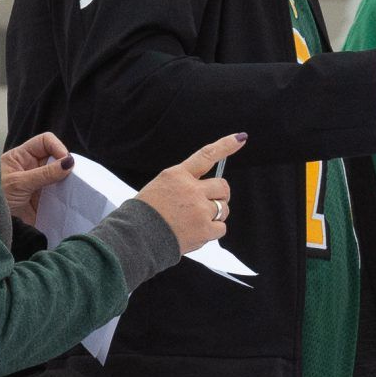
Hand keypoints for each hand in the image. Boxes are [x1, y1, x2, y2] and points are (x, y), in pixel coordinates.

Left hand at [0, 131, 71, 227]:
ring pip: (60, 176)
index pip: (44, 142)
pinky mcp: (44, 199)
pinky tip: (68, 200)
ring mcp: (38, 184)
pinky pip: (60, 193)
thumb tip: (68, 163)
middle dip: (65, 165)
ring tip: (71, 189)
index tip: (66, 161)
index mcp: (21, 157)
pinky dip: (66, 195)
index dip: (57, 147)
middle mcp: (31, 167)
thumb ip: (44, 173)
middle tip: (71, 177)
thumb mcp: (19, 183)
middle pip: (55, 158)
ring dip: (67, 181)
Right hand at [137, 132, 247, 253]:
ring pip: (224, 208)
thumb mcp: (160, 187)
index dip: (226, 146)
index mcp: (178, 175)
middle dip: (220, 195)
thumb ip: (183, 185)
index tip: (240, 138)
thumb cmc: (145, 214)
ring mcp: (200, 209)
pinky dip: (213, 231)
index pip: (206, 155)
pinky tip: (197, 232)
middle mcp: (192, 189)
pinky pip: (221, 228)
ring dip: (216, 214)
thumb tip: (206, 192)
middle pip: (222, 187)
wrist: (135, 238)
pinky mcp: (204, 229)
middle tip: (207, 204)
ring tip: (195, 221)